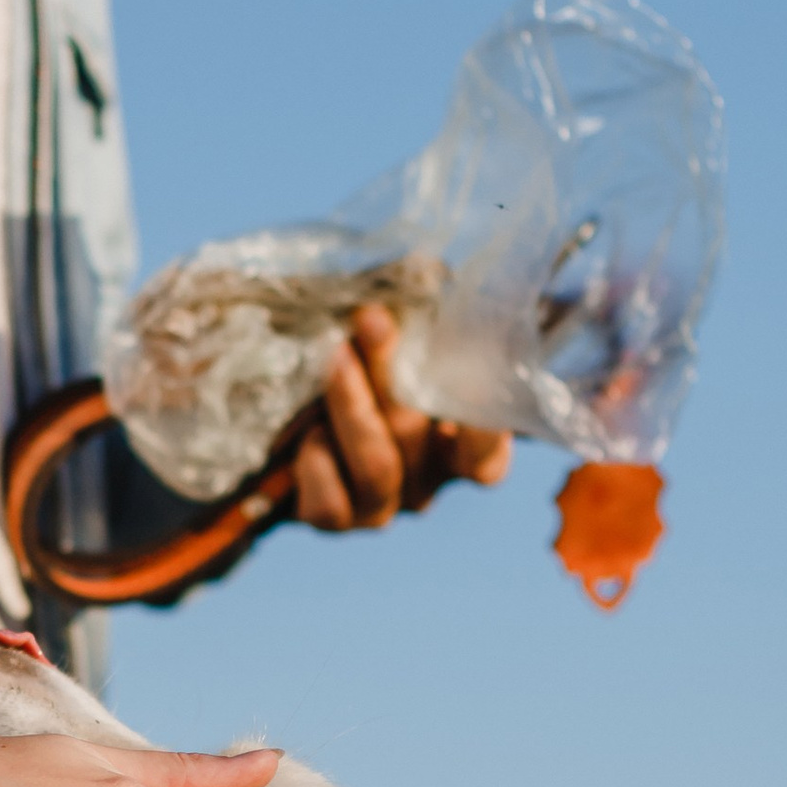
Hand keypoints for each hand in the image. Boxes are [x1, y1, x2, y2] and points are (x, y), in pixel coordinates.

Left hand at [291, 303, 511, 530]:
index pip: (489, 456)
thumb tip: (424, 267)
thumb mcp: (398, 336)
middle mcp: (429, 484)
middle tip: (369, 318)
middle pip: (418, 434)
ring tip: (333, 357)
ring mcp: (383, 507)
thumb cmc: (373, 370)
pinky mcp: (335, 519)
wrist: (298, 420)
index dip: (484, 424)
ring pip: (378, 467)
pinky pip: (329, 506)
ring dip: (353, 405)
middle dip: (391, 370)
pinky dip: (317, 463)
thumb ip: (419, 311)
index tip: (471, 368)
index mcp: (464, 452)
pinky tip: (309, 429)